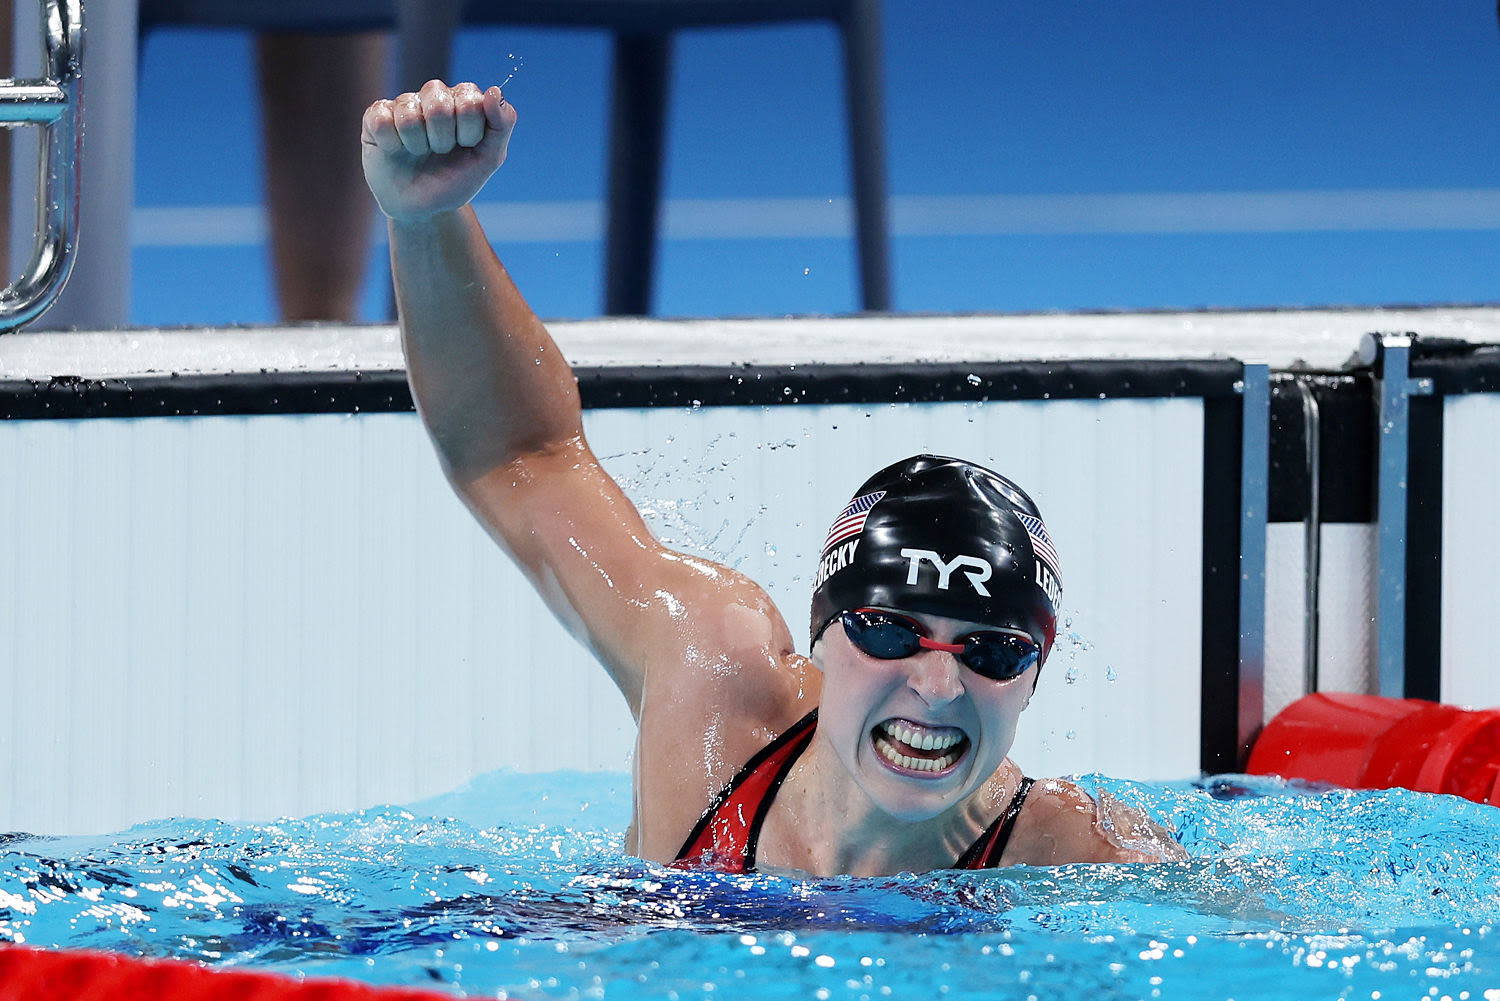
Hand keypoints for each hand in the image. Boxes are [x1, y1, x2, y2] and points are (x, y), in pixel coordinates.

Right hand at [361, 80, 516, 221]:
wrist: (422, 209)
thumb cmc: (455, 181)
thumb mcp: (488, 159)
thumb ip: (502, 125)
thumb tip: (495, 91)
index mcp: (463, 100)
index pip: (470, 99)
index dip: (469, 132)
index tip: (467, 147)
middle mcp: (433, 96)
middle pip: (439, 102)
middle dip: (443, 140)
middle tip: (441, 152)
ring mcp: (403, 104)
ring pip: (409, 114)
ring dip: (418, 145)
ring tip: (419, 153)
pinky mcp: (375, 117)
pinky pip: (382, 120)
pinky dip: (392, 145)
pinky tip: (396, 151)